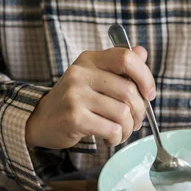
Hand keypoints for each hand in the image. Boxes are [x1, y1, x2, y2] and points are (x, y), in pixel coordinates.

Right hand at [25, 46, 155, 148]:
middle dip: (140, 112)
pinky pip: (112, 129)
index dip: (145, 77)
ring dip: (129, 128)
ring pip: (123, 113)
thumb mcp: (94, 77)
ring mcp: (76, 96)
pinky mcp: (74, 118)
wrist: (41, 119)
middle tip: (136, 121)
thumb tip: (143, 52)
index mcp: (90, 59)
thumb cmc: (75, 100)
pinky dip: (117, 138)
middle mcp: (81, 74)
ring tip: (122, 132)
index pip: (126, 58)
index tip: (148, 94)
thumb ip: (118, 66)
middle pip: (129, 91)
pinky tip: (110, 138)